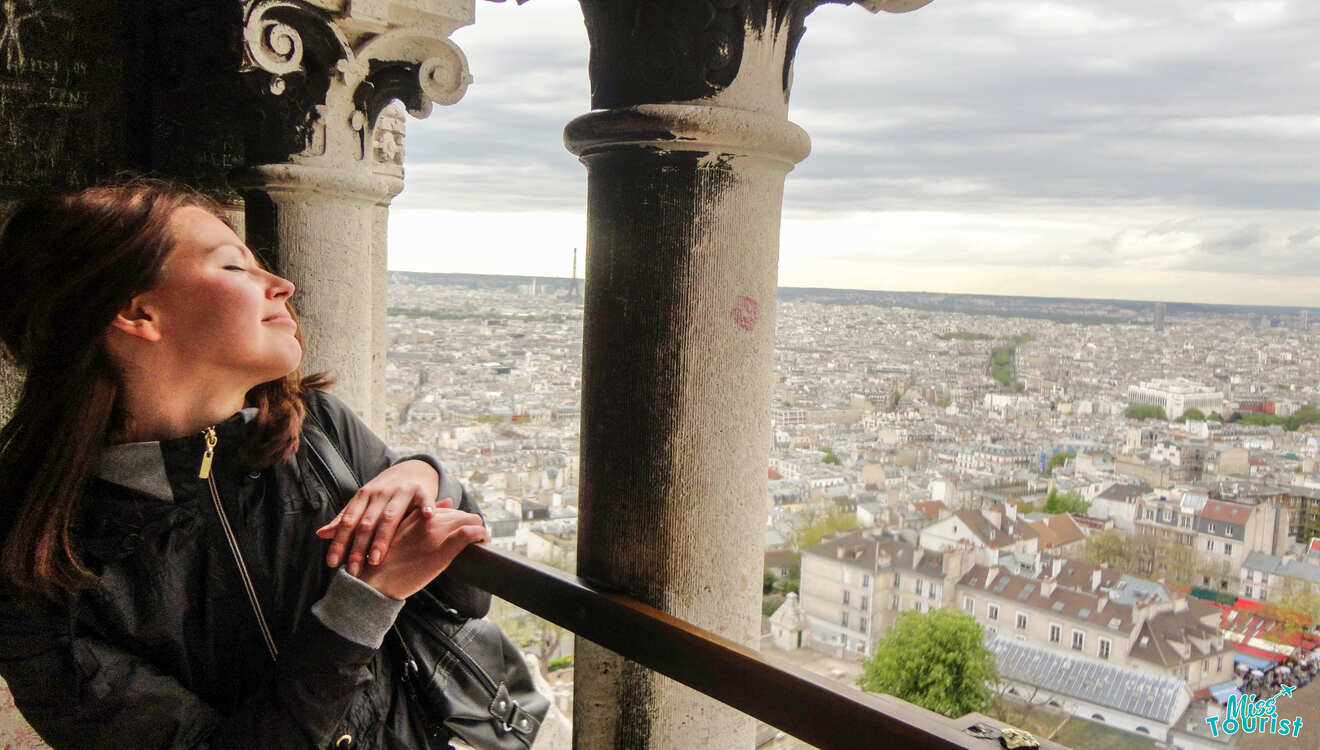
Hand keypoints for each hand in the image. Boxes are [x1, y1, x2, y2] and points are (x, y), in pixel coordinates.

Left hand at [315, 459, 442, 576]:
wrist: (412, 469)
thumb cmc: (385, 492)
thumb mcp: (363, 502)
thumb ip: (345, 519)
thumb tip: (320, 534)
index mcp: (363, 496)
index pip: (348, 522)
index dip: (340, 542)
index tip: (333, 563)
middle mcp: (380, 493)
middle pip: (367, 523)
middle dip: (358, 548)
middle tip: (354, 571)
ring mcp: (401, 491)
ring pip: (390, 517)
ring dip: (381, 539)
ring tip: (376, 560)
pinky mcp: (422, 490)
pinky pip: (424, 500)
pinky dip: (426, 507)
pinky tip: (427, 517)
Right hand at [357, 506, 489, 599]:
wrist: (374, 582)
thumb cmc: (384, 562)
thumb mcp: (397, 535)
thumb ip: (416, 521)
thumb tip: (445, 503)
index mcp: (415, 515)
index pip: (447, 509)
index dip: (457, 519)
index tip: (462, 529)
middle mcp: (426, 520)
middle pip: (460, 513)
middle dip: (469, 523)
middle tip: (474, 536)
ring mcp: (435, 534)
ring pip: (468, 519)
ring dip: (478, 528)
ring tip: (481, 539)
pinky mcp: (443, 551)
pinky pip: (470, 533)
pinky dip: (481, 534)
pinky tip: (484, 540)